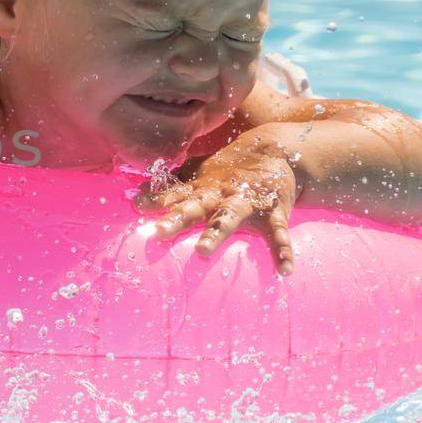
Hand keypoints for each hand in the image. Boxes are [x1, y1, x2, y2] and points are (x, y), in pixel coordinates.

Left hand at [134, 131, 299, 274]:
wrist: (275, 152)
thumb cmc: (228, 171)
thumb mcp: (198, 174)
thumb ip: (171, 186)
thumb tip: (136, 195)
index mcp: (202, 188)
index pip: (175, 193)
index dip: (157, 199)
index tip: (137, 205)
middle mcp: (221, 195)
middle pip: (196, 206)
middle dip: (178, 218)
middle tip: (159, 232)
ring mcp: (248, 203)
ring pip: (229, 217)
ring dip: (216, 232)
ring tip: (202, 250)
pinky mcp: (274, 212)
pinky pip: (279, 233)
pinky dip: (283, 250)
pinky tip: (285, 270)